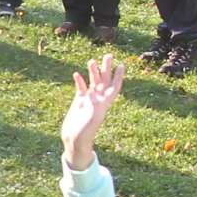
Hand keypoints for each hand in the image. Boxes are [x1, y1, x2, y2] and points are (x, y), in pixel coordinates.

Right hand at [60, 54, 123, 169]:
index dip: (118, 76)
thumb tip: (91, 93)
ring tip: (91, 61)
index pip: (114, 87)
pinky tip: (76, 74)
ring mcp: (88, 100)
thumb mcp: (92, 119)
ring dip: (93, 72)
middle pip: (104, 81)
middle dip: (106, 68)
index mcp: (104, 104)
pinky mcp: (78, 102)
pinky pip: (80, 88)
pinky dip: (79, 81)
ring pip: (92, 82)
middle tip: (108, 55)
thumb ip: (93, 106)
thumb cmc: (85, 133)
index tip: (121, 65)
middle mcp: (98, 100)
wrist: (75, 141)